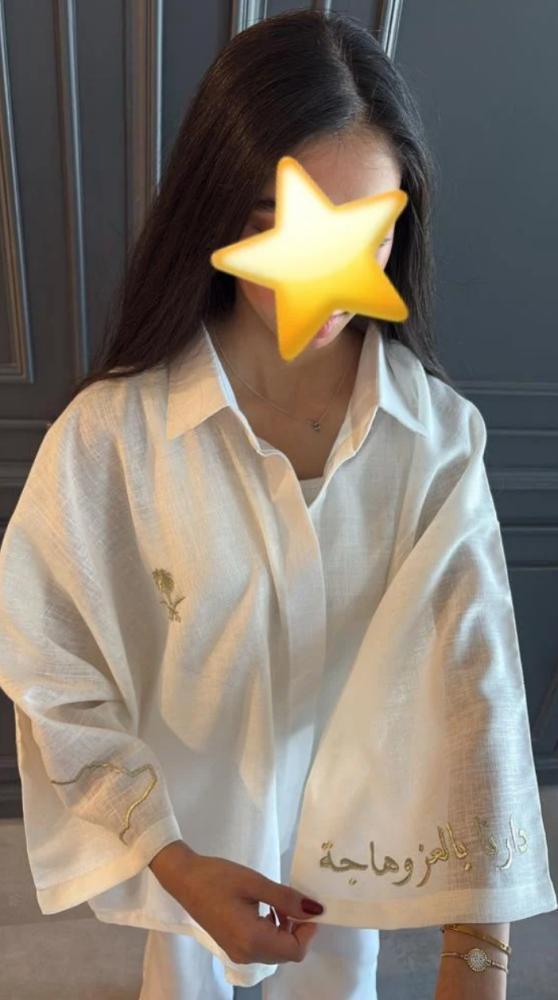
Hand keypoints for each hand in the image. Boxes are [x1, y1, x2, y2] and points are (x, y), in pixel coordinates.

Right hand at [149, 840, 324, 965]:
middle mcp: (246, 954)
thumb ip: (286, 899)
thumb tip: (316, 910)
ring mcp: (238, 953)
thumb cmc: (219, 877)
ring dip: (285, 928)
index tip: (307, 904)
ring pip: (276, 950)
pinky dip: (272, 930)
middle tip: (290, 899)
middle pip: (286, 953)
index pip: (295, 950)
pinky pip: (263, 946)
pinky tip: (266, 908)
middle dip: (297, 928)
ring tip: (277, 900)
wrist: (184, 879)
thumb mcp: (255, 883)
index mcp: (252, 940)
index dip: (308, 930)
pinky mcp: (233, 946)